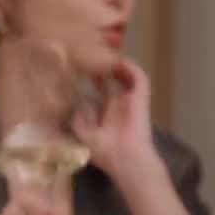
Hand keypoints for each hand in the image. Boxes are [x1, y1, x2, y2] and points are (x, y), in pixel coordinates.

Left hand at [72, 57, 159, 179]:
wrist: (125, 159)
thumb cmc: (104, 151)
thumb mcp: (82, 133)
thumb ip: (76, 118)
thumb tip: (73, 103)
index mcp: (104, 114)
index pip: (98, 92)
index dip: (89, 80)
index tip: (76, 69)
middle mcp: (117, 105)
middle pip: (111, 81)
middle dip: (100, 69)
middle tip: (88, 56)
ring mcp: (130, 101)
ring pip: (126, 76)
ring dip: (116, 66)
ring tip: (103, 54)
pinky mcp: (141, 99)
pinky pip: (139, 79)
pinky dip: (131, 68)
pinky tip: (119, 61)